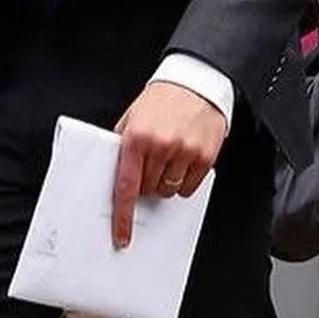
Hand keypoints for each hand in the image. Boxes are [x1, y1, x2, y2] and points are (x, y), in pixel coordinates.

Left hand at [111, 83, 226, 248]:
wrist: (195, 82)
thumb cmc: (162, 99)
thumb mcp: (132, 117)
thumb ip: (122, 145)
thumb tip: (113, 175)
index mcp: (136, 137)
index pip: (126, 186)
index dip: (123, 216)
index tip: (122, 235)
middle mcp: (160, 146)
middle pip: (148, 190)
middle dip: (146, 183)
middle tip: (150, 162)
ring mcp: (184, 152)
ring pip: (168, 191)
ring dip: (165, 181)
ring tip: (168, 155)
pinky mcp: (205, 157)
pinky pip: (189, 187)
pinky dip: (183, 181)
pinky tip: (183, 159)